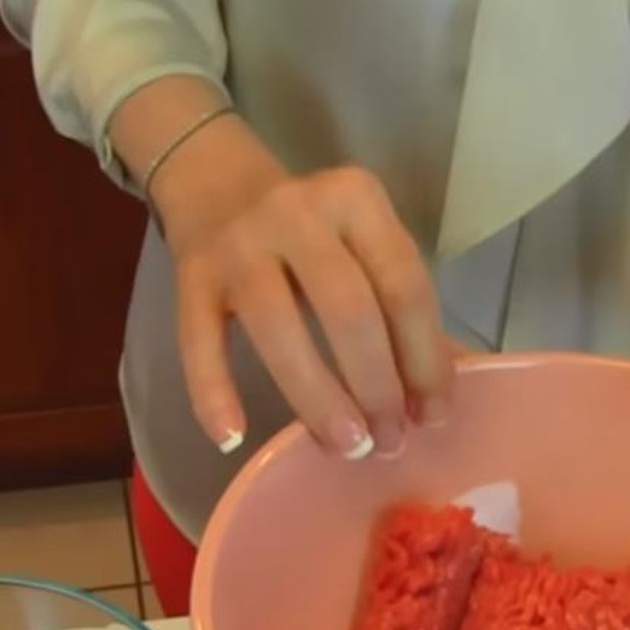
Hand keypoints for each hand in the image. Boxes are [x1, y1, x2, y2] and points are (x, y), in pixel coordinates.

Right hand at [147, 110, 450, 458]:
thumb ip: (402, 309)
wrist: (215, 182)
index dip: (425, 359)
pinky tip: (232, 438)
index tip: (433, 418)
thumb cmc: (313, 231)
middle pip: (349, 310)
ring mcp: (238, 243)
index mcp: (358, 201)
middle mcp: (298, 214)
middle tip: (388, 442)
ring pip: (279, 328)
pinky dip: (213, 393)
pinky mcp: (190, 275)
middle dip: (376, 386)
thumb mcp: (363, 245)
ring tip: (345, 447)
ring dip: (317, 398)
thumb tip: (440, 399)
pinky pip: (199, 342)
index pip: (405, 286)